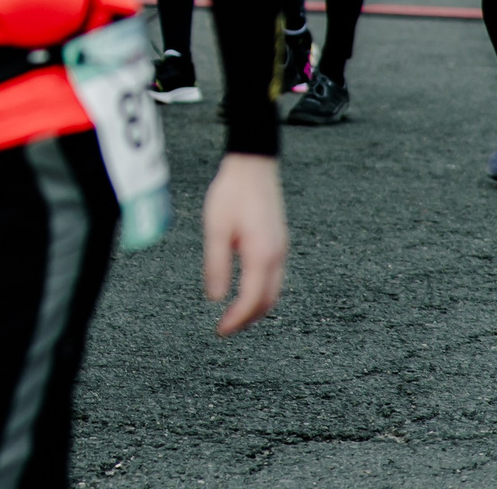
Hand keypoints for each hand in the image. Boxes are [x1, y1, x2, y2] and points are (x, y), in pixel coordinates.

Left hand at [202, 153, 286, 335]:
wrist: (253, 166)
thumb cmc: (231, 193)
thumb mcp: (216, 228)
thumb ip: (216, 264)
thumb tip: (215, 298)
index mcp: (262, 255)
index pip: (252, 300)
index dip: (237, 319)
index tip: (221, 331)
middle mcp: (277, 257)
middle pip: (267, 301)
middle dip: (247, 319)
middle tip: (225, 328)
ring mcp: (281, 250)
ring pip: (273, 291)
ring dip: (255, 307)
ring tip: (233, 315)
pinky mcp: (278, 243)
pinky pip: (274, 278)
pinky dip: (261, 293)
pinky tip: (245, 291)